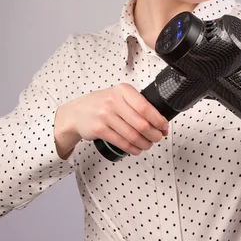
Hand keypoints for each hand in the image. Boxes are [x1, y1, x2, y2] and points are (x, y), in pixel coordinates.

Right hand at [54, 83, 168, 157]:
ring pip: (133, 136)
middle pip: (142, 124)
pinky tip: (136, 149)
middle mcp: (113, 101)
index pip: (146, 107)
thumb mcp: (118, 96)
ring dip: (145, 144)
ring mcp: (105, 116)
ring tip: (148, 145)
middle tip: (158, 138)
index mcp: (123, 91)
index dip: (158, 120)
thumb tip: (160, 122)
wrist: (76, 113)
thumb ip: (137, 105)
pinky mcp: (100, 130)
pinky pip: (122, 143)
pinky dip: (133, 149)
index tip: (164, 127)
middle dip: (154, 135)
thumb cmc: (101, 105)